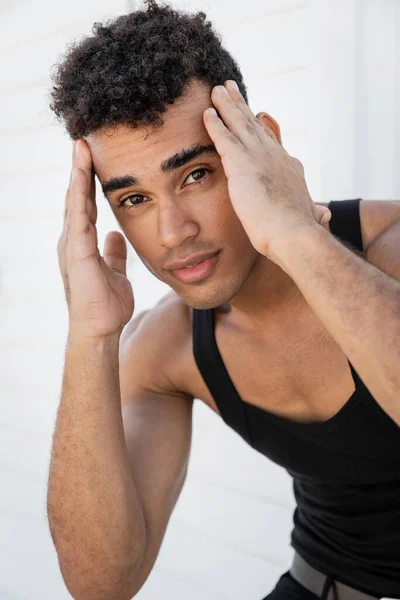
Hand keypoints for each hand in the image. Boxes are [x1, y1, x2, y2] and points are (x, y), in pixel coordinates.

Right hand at [57, 139, 133, 339]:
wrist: (99, 330)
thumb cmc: (106, 306)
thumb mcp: (115, 272)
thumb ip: (114, 253)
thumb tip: (116, 236)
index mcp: (82, 244)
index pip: (85, 205)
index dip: (89, 182)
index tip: (94, 158)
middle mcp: (73, 241)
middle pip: (76, 198)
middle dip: (80, 170)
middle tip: (83, 141)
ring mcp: (72, 246)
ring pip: (74, 202)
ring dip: (77, 174)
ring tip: (80, 147)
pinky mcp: (76, 252)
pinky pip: (78, 217)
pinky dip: (79, 194)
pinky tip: (82, 174)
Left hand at [203, 80, 330, 261]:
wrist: (294, 234)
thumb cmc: (299, 232)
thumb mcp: (309, 216)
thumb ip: (314, 211)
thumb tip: (326, 214)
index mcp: (289, 167)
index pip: (270, 143)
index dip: (259, 127)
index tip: (253, 115)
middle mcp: (275, 156)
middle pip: (253, 125)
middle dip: (240, 105)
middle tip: (230, 88)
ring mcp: (258, 158)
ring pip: (239, 124)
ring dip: (227, 105)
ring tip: (217, 90)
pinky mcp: (241, 165)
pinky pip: (224, 139)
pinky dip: (215, 124)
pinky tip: (207, 113)